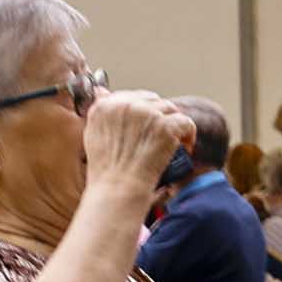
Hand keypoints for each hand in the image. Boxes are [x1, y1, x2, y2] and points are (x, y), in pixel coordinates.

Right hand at [80, 90, 191, 215]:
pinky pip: (186, 122)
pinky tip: (185, 147)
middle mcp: (125, 104)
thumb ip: (100, 111)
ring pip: (170, 109)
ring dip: (174, 125)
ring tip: (174, 143)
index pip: (132, 96)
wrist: (118, 189)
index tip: (149, 126)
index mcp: (105, 105)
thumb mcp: (92, 134)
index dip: (144, 110)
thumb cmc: (106, 170)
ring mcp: (147, 114)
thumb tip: (103, 92)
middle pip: (153, 100)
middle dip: (160, 116)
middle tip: (162, 136)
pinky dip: (189, 135)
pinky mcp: (165, 126)